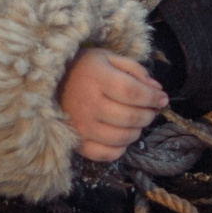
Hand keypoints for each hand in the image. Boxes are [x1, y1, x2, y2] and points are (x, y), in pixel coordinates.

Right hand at [59, 47, 165, 162]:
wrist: (49, 84)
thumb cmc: (84, 69)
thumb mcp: (108, 59)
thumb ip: (135, 71)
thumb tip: (157, 90)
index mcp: (96, 78)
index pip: (133, 92)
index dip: (153, 97)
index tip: (162, 98)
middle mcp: (88, 104)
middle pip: (130, 117)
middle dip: (149, 114)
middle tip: (151, 109)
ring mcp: (82, 126)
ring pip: (123, 137)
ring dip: (138, 130)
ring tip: (136, 120)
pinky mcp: (78, 143)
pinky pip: (107, 154)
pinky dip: (121, 147)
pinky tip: (121, 135)